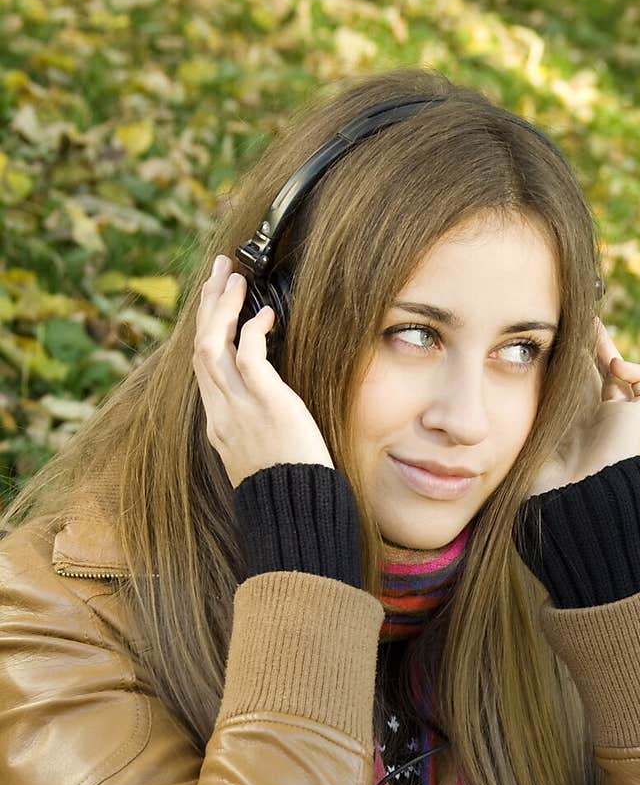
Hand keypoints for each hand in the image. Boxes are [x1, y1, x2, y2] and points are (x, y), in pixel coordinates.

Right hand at [193, 255, 334, 488]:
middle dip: (209, 305)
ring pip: (214, 345)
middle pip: (201, 347)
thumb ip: (256, 427)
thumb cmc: (287, 490)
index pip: (203, 368)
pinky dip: (254, 330)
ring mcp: (239, 408)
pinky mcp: (266, 403)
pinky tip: (265, 314)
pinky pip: (249, 355)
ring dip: (223, 306)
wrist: (293, 512)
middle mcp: (220, 413)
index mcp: (218, 426)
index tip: (217, 304)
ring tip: (236, 278)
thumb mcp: (261, 456)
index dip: (207, 330)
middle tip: (220, 272)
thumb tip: (268, 407)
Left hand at [527, 320, 639, 496]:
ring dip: (610, 350)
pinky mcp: (634, 422)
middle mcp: (589, 417)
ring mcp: (613, 419)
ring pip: (620, 375)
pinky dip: (639, 375)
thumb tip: (489, 385)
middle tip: (581, 317)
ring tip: (597, 332)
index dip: (564, 355)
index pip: (566, 379)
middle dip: (589, 343)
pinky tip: (618, 368)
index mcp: (563, 421)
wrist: (573, 499)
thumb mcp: (520, 435)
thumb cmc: (541, 477)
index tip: (553, 330)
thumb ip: (512, 412)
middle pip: (594, 370)